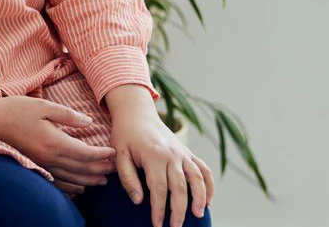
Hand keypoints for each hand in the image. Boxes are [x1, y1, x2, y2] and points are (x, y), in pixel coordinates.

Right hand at [0, 95, 116, 194]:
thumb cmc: (17, 110)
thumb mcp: (44, 106)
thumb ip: (68, 115)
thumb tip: (88, 121)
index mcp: (54, 142)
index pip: (84, 153)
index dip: (101, 154)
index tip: (114, 151)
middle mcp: (49, 157)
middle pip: (81, 168)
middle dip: (100, 168)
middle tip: (116, 168)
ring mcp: (42, 163)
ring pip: (71, 177)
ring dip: (89, 180)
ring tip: (104, 180)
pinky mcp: (37, 164)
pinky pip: (57, 180)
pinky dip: (71, 186)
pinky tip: (79, 188)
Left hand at [106, 86, 213, 226]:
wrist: (137, 113)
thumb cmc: (125, 135)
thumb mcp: (119, 154)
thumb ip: (128, 178)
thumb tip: (139, 201)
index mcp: (154, 155)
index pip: (159, 189)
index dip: (159, 209)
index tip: (157, 225)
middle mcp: (172, 154)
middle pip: (180, 187)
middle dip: (179, 210)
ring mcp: (183, 153)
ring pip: (197, 178)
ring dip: (200, 198)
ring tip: (197, 216)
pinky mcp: (188, 152)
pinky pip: (204, 169)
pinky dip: (209, 185)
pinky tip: (209, 201)